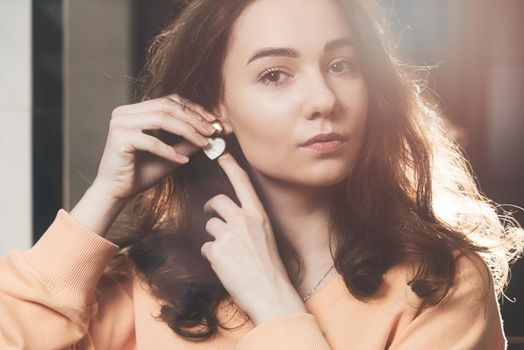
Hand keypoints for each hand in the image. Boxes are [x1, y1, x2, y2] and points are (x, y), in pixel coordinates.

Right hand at [92, 94, 218, 201]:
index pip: (169, 101)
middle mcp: (125, 112)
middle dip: (193, 118)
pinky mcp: (119, 138)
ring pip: (161, 119)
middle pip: (167, 106)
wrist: (116, 192)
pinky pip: (152, 142)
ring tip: (203, 143)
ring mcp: (120, 123)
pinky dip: (170, 151)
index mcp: (135, 110)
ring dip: (187, 131)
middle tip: (212, 130)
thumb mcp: (172, 155)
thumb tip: (212, 134)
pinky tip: (184, 161)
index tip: (213, 120)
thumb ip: (188, 142)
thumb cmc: (141, 173)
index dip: (193, 109)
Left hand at [200, 152, 306, 324]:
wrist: (271, 293)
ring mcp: (229, 234)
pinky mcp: (217, 250)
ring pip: (210, 225)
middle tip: (208, 210)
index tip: (222, 154)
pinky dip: (211, 256)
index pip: (243, 183)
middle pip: (217, 200)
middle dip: (210, 205)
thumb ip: (250, 222)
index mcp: (259, 215)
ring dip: (214, 238)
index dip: (231, 166)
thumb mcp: (266, 236)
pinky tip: (225, 267)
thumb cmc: (270, 267)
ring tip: (228, 255)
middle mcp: (244, 220)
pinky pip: (206, 247)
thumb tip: (229, 217)